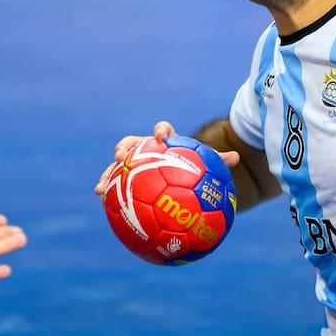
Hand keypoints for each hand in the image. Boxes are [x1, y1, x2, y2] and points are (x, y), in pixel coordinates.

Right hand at [93, 120, 239, 194]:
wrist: (177, 176)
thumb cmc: (192, 168)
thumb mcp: (205, 166)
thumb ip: (217, 161)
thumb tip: (235, 157)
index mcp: (165, 142)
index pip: (162, 130)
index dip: (161, 130)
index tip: (160, 135)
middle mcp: (146, 150)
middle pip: (131, 144)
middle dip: (123, 148)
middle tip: (119, 157)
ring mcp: (134, 164)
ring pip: (117, 166)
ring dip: (107, 175)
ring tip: (100, 188)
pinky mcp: (127, 179)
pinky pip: (116, 186)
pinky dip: (109, 194)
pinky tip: (103, 205)